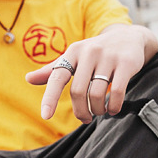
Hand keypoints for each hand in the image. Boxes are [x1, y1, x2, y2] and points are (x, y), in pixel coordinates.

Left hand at [25, 24, 157, 123]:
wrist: (129, 38)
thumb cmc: (96, 53)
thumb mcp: (74, 57)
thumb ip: (53, 70)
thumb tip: (28, 79)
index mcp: (73, 52)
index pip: (57, 76)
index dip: (50, 97)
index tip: (46, 115)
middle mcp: (89, 53)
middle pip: (78, 91)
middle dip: (81, 111)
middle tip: (85, 118)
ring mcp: (108, 57)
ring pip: (97, 94)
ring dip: (98, 110)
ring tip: (100, 111)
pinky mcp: (126, 64)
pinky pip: (117, 92)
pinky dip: (114, 106)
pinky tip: (113, 109)